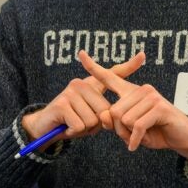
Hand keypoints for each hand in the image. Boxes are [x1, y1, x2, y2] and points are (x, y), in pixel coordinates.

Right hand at [21, 52, 144, 143]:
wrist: (44, 128)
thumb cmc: (72, 122)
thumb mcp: (91, 116)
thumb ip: (104, 114)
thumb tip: (111, 115)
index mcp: (91, 85)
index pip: (113, 74)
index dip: (129, 66)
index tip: (143, 55)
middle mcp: (81, 83)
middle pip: (105, 112)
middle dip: (95, 125)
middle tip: (80, 122)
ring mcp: (70, 92)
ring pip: (93, 120)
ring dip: (83, 129)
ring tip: (73, 124)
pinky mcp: (62, 104)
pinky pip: (80, 125)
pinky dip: (74, 132)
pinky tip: (66, 127)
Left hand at [78, 51, 187, 171]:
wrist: (182, 137)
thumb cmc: (155, 132)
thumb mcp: (129, 130)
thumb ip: (114, 122)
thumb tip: (104, 116)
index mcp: (131, 92)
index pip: (109, 78)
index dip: (93, 67)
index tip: (80, 54)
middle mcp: (140, 89)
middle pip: (114, 112)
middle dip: (120, 130)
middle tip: (132, 136)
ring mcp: (151, 96)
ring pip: (124, 120)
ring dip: (129, 135)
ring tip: (142, 136)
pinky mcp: (159, 107)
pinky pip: (137, 126)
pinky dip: (136, 139)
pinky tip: (137, 145)